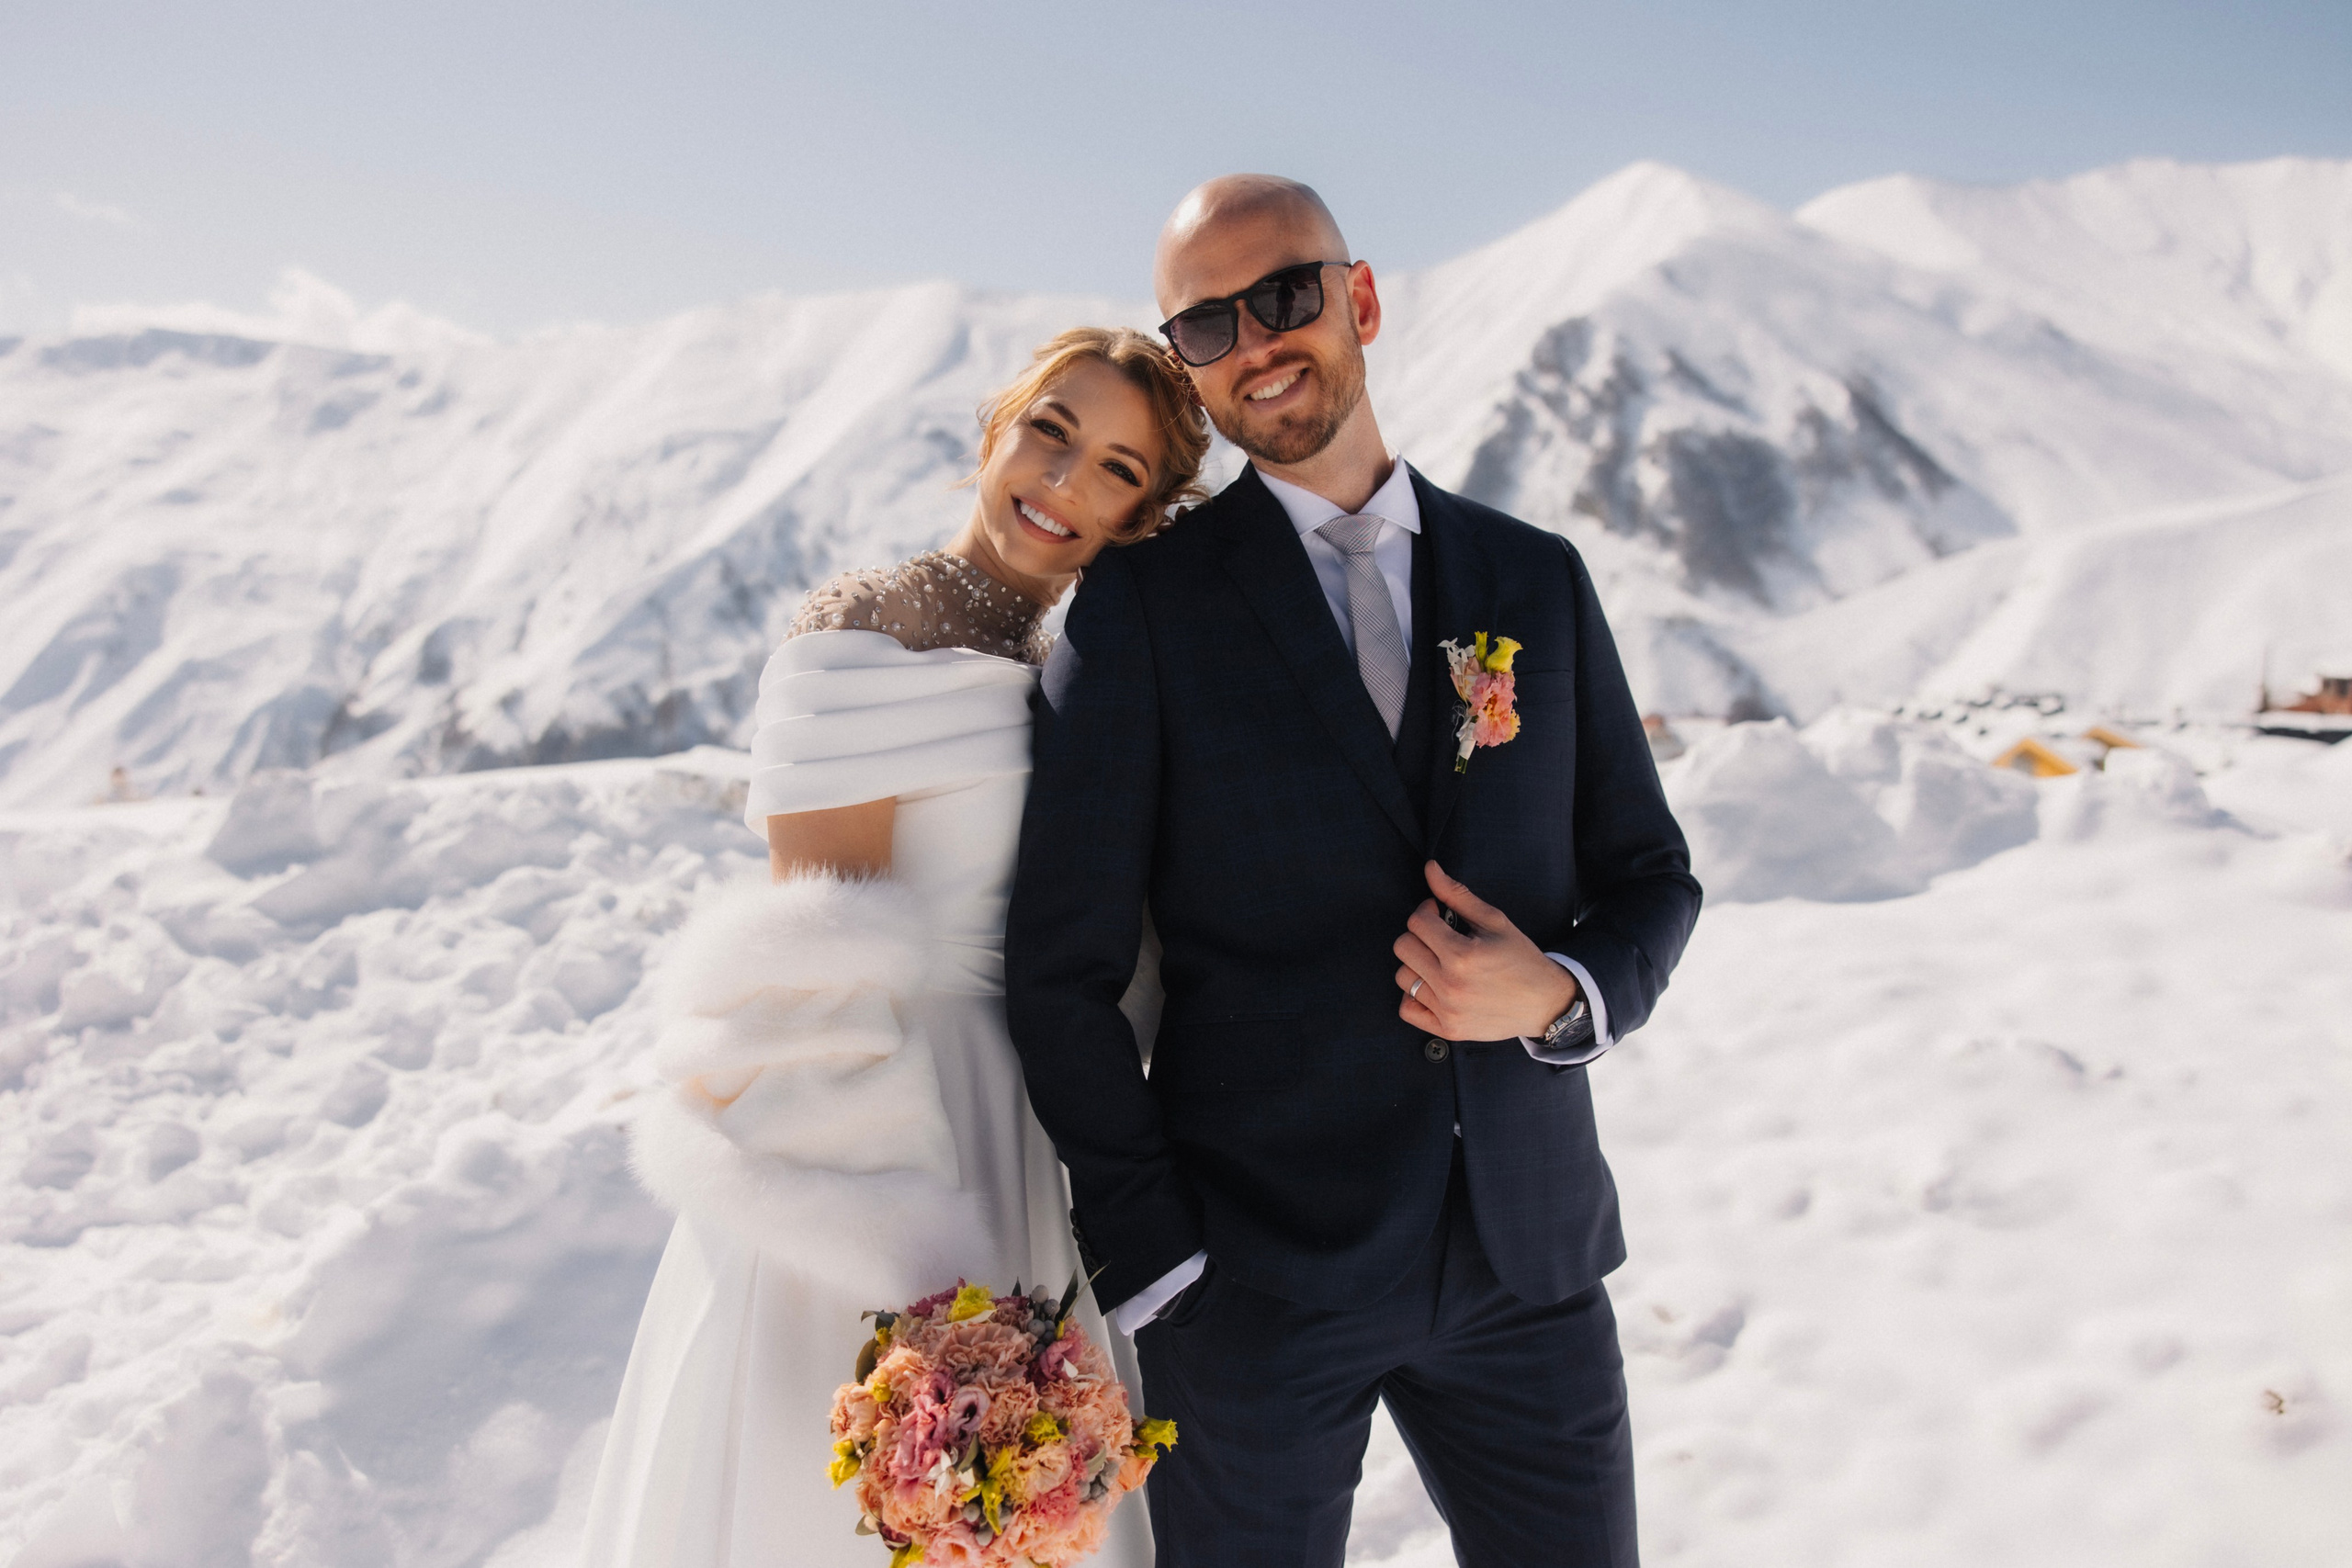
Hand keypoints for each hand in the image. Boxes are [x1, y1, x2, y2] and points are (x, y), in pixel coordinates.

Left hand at [1394, 862, 1577, 1040]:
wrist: (1545, 1003)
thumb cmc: (1521, 958)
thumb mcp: (1495, 921)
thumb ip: (1458, 894)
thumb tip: (1430, 868)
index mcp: (1463, 955)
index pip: (1417, 922)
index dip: (1426, 910)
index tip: (1439, 913)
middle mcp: (1451, 985)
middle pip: (1403, 948)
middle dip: (1419, 935)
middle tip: (1439, 936)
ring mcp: (1447, 1010)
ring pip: (1403, 977)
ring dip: (1417, 964)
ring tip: (1440, 961)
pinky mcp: (1448, 1030)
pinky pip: (1407, 1010)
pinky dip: (1414, 997)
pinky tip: (1433, 985)